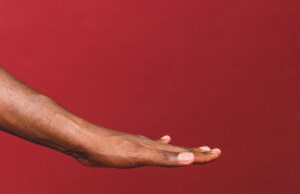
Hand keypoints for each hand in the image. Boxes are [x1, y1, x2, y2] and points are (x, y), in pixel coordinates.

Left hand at [74, 128, 221, 167]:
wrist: (82, 141)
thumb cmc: (109, 149)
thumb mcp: (140, 156)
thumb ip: (164, 158)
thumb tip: (190, 158)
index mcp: (153, 147)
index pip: (184, 152)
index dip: (201, 155)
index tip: (218, 153)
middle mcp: (147, 144)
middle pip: (177, 149)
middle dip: (195, 152)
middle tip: (212, 151)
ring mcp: (136, 145)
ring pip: (163, 148)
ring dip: (178, 150)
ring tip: (188, 149)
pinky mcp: (124, 149)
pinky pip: (147, 148)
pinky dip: (156, 147)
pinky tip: (155, 143)